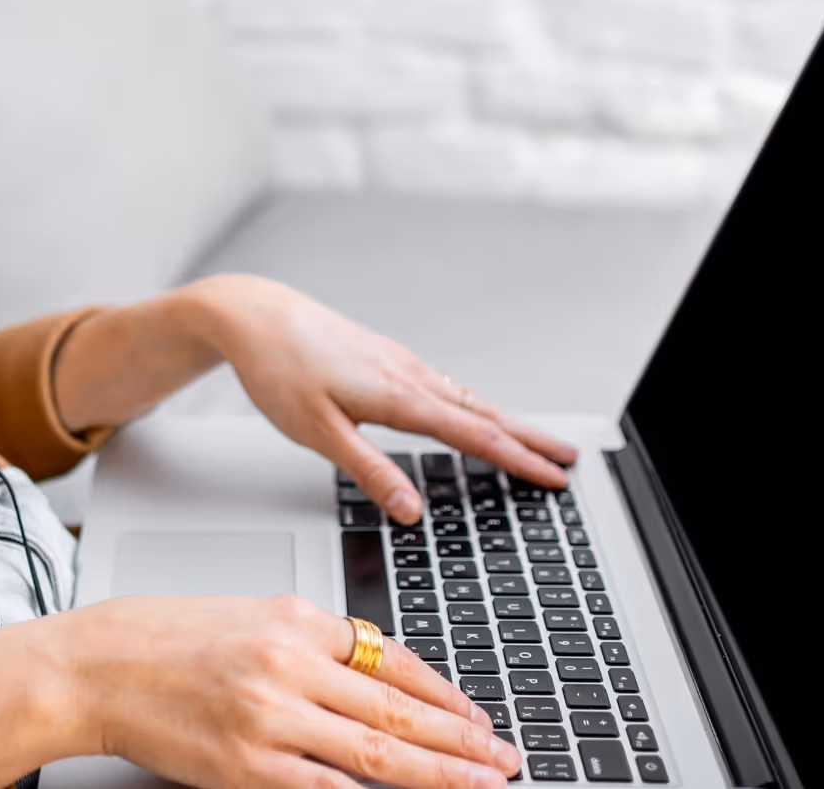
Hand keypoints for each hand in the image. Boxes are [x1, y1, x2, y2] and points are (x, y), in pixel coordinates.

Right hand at [66, 595, 521, 788]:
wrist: (93, 666)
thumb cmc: (161, 640)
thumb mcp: (246, 617)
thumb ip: (309, 643)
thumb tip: (373, 675)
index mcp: (292, 618)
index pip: (390, 657)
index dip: (445, 693)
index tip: (479, 717)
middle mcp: (287, 664)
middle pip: (396, 709)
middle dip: (461, 740)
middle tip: (506, 757)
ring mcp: (269, 718)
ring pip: (376, 753)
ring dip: (439, 774)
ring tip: (482, 784)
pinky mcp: (246, 767)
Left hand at [191, 272, 578, 521]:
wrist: (252, 313)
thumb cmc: (277, 369)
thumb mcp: (316, 431)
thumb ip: (368, 470)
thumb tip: (411, 511)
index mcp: (398, 395)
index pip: (473, 435)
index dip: (517, 460)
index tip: (555, 478)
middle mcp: (408, 374)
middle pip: (482, 412)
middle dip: (529, 439)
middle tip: (571, 460)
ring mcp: (398, 362)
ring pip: (464, 397)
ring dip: (505, 421)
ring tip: (536, 442)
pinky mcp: (384, 357)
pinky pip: (443, 386)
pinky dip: (472, 405)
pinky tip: (471, 413)